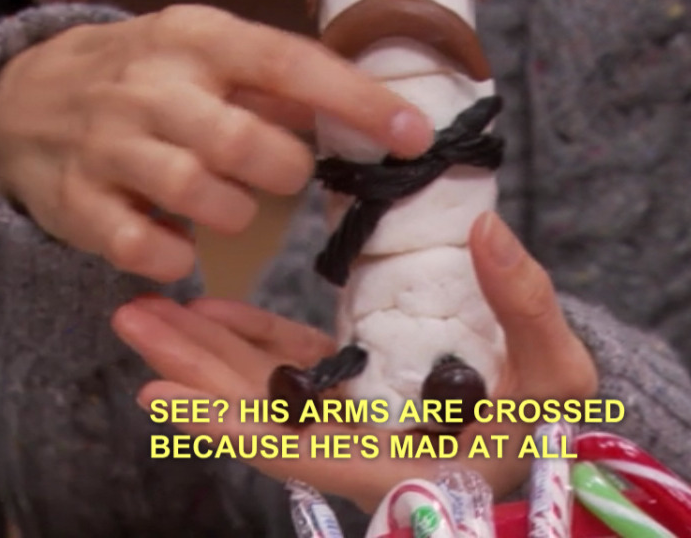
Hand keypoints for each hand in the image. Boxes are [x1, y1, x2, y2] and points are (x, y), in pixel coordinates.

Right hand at [0, 5, 434, 281]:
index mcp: (197, 38)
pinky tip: (182, 246)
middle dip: (285, 171)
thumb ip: (276, 82)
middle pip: (244, 141)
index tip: (413, 133)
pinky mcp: (75, 203)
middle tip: (285, 175)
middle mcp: (150, 86)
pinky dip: (178, 258)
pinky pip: (143, 248)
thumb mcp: (206, 54)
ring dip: (234, 214)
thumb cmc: (148, 78)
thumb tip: (369, 113)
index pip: (289, 63)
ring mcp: (106, 145)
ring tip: (230, 206)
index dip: (356, 101)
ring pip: (197, 195)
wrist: (23, 98)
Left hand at [112, 211, 598, 510]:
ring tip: (147, 312)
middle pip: (258, 417)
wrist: (557, 431)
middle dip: (192, 373)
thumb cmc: (556, 422)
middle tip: (133, 321)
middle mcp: (356, 450)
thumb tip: (487, 228)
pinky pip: (291, 370)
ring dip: (206, 352)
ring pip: (265, 390)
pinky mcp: (352, 393)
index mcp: (395, 463)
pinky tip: (213, 311)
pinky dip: (252, 341)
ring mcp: (349, 421)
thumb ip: (524, 303)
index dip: (224, 427)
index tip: (159, 396)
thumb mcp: (558, 371)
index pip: (293, 451)